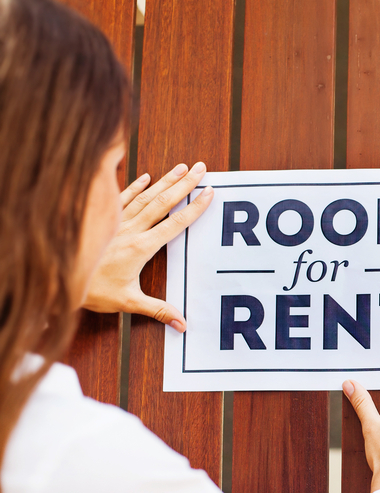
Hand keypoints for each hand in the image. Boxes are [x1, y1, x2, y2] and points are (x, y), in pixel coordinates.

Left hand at [82, 162, 213, 331]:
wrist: (58, 281)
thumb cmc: (93, 292)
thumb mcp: (128, 302)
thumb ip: (157, 310)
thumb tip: (182, 324)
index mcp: (141, 248)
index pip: (174, 224)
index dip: (193, 208)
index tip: (208, 194)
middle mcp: (130, 230)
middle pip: (163, 203)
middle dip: (184, 185)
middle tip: (201, 168)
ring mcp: (116, 223)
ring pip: (145, 197)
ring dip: (165, 181)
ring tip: (182, 167)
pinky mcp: (104, 222)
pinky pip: (122, 200)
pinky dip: (134, 187)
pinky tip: (146, 177)